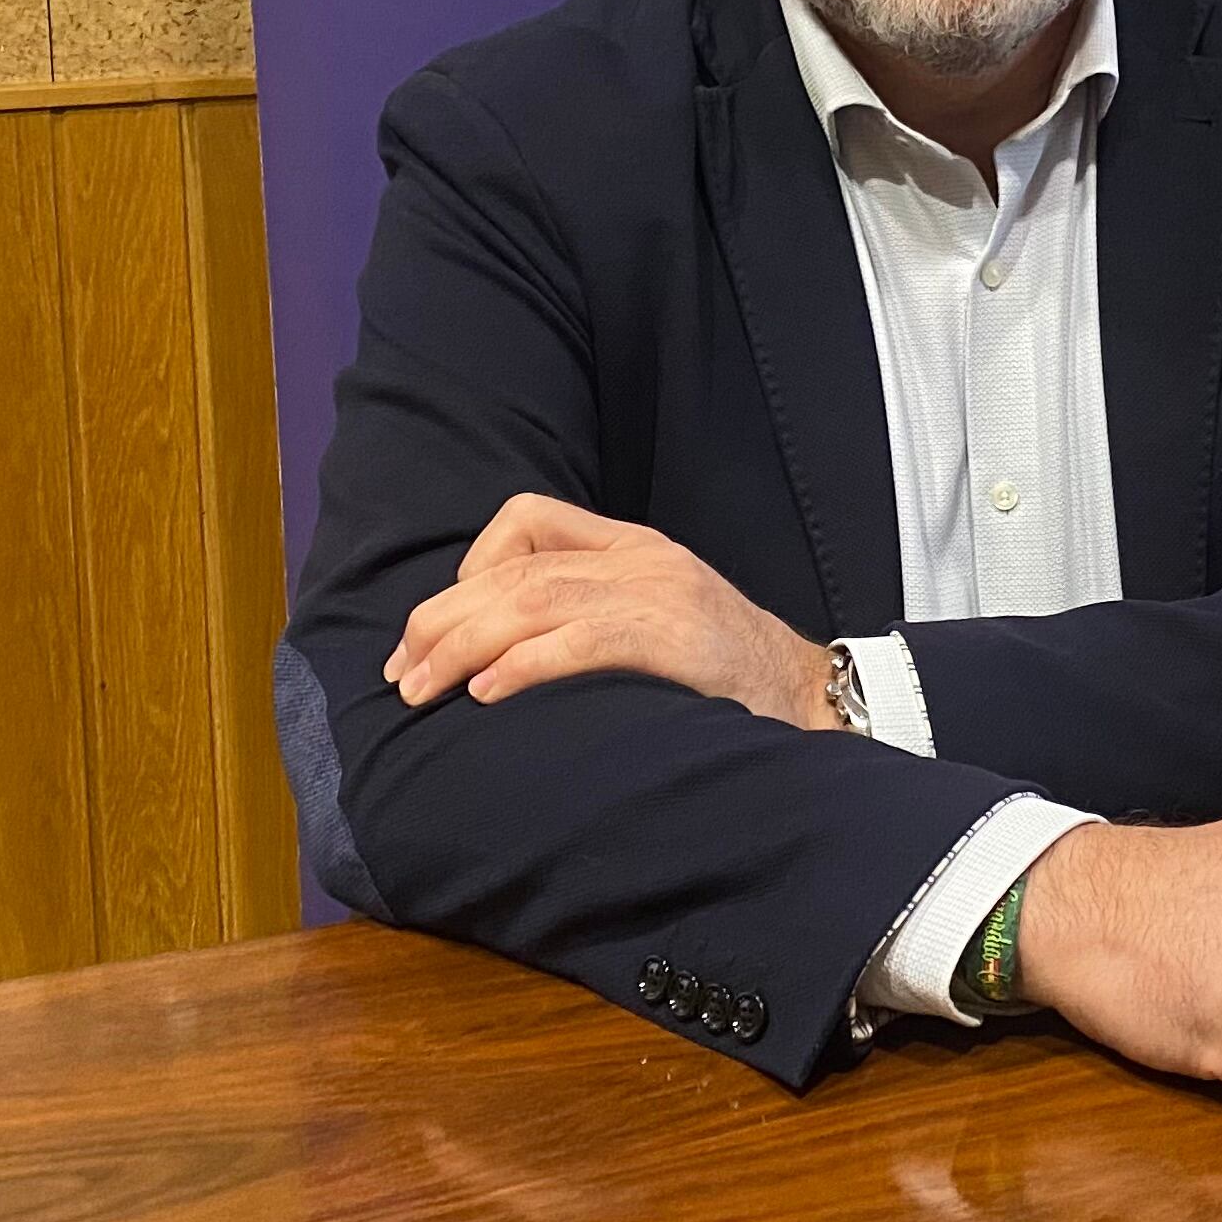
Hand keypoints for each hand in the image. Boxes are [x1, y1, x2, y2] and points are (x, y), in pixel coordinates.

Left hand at [385, 493, 842, 727]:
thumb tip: (499, 655)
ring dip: (461, 645)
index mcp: (634, 547)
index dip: (465, 573)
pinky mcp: (674, 637)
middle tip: (401, 676)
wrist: (820, 701)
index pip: (526, 520)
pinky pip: (580, 640)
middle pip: (513, 568)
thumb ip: (593, 619)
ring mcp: (659, 593)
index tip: (431, 635)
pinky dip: (523, 664)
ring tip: (422, 691)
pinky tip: (486, 694)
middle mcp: (641, 558)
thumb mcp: (661, 624)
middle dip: (440, 620)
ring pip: (532, 600)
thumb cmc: (731, 680)